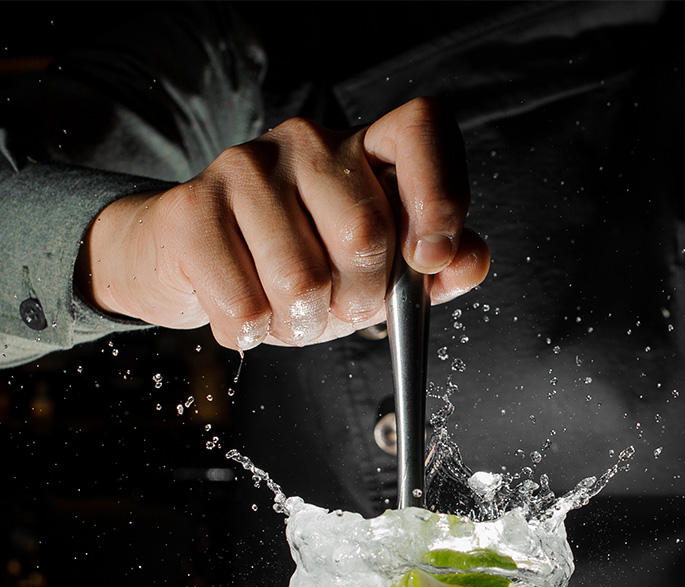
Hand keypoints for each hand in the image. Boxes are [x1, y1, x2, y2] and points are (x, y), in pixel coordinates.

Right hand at [75, 98, 489, 348]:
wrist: (194, 264)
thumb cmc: (295, 266)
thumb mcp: (374, 274)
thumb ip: (431, 270)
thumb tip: (469, 260)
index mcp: (365, 152)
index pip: (422, 131)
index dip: (439, 196)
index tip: (430, 258)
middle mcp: (309, 143)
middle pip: (365, 234)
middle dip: (356, 300)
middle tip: (335, 306)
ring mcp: (247, 166)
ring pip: (301, 280)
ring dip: (300, 324)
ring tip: (286, 311)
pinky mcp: (193, 207)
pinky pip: (246, 305)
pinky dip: (253, 334)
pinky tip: (247, 314)